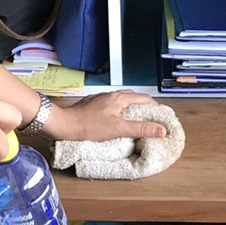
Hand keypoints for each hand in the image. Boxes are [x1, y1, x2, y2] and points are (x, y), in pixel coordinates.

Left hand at [42, 92, 166, 142]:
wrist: (64, 124)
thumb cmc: (89, 126)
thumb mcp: (118, 129)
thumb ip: (140, 128)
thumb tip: (161, 129)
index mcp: (120, 98)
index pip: (145, 98)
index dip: (155, 107)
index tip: (161, 117)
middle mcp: (111, 94)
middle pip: (134, 98)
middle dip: (144, 107)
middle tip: (151, 119)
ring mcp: (101, 99)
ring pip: (122, 101)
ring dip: (131, 108)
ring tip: (136, 121)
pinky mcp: (93, 104)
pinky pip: (112, 105)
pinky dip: (120, 111)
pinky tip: (117, 120)